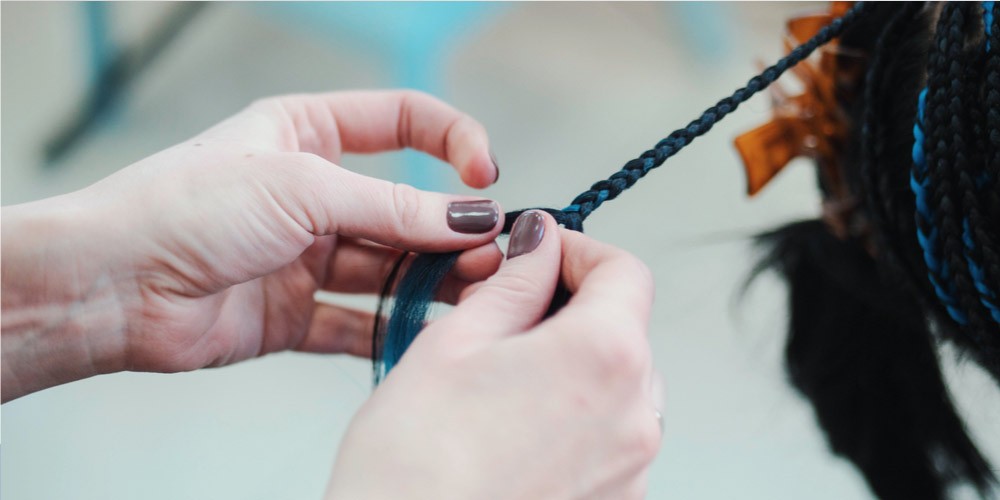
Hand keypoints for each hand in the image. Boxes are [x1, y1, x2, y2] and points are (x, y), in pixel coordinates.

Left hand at [1, 90, 503, 401]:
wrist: (109, 287)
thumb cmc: (186, 207)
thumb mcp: (302, 188)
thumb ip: (393, 207)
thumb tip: (471, 217)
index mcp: (306, 134)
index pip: (401, 122)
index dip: (452, 140)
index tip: (485, 175)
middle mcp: (309, 193)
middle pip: (402, 205)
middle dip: (448, 228)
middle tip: (491, 253)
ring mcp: (302, 255)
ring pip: (385, 267)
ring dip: (431, 279)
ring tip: (475, 291)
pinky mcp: (292, 313)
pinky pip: (354, 322)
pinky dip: (390, 328)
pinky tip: (426, 332)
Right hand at [326, 211, 660, 499]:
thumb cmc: (415, 467)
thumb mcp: (455, 342)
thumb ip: (514, 283)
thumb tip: (540, 245)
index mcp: (603, 357)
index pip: (625, 272)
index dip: (579, 251)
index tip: (541, 255)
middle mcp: (633, 415)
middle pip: (623, 328)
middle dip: (569, 308)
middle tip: (505, 313)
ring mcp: (630, 468)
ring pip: (616, 383)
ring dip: (571, 364)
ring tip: (502, 378)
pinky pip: (607, 435)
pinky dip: (574, 415)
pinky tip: (514, 425)